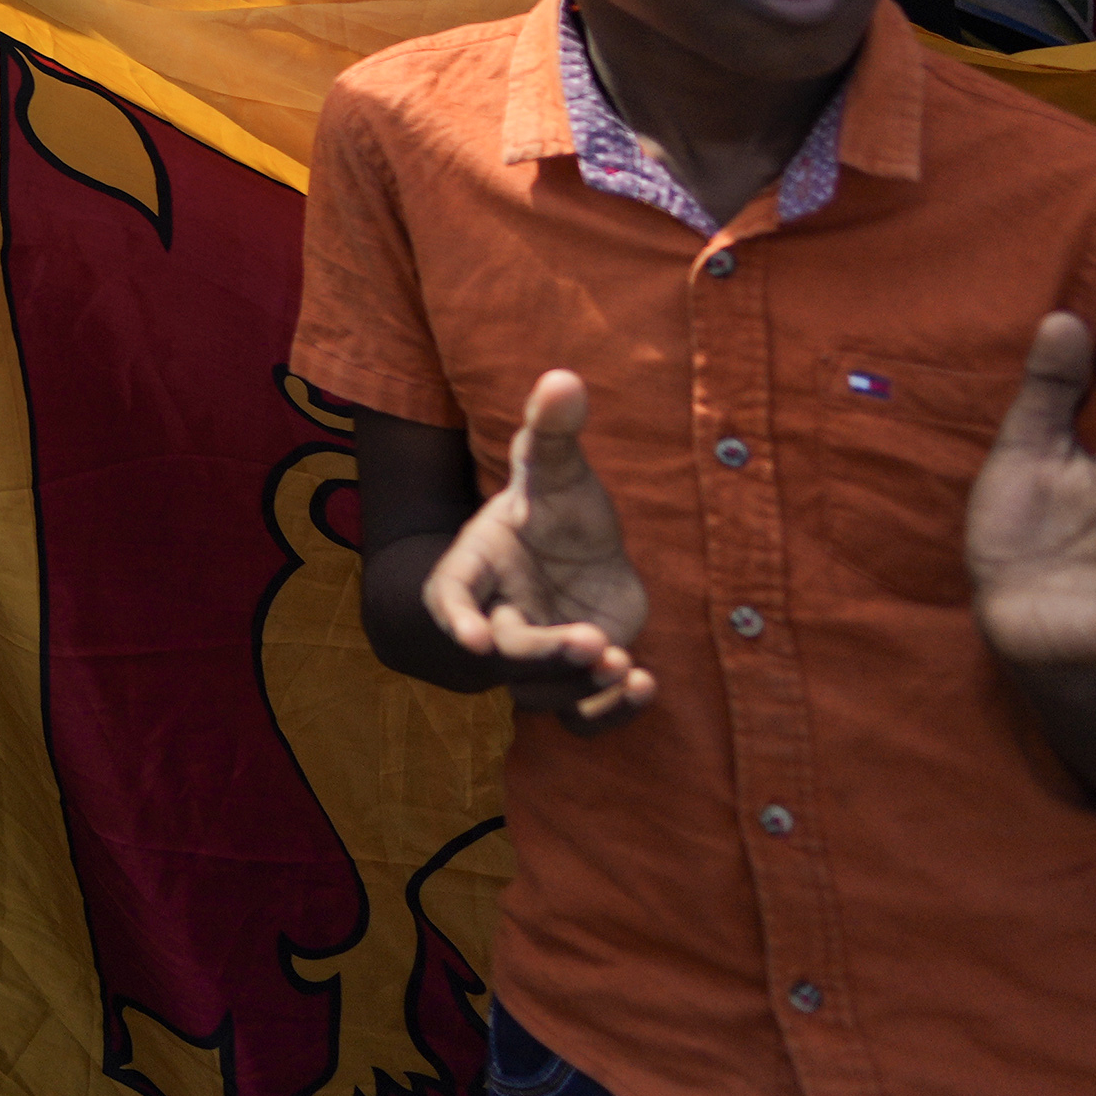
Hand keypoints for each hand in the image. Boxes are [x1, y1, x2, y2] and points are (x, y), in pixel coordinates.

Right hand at [426, 370, 657, 721]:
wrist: (572, 552)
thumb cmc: (552, 508)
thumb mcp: (554, 469)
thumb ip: (552, 431)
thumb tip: (564, 376)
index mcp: (475, 567)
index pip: (452, 596)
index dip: (458, 619)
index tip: (475, 640)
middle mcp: (498, 618)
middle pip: (506, 653)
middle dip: (544, 653)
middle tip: (591, 642)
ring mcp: (536, 656)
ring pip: (542, 696)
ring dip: (580, 687)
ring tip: (624, 665)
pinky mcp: (576, 680)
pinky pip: (581, 719)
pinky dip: (609, 714)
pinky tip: (643, 685)